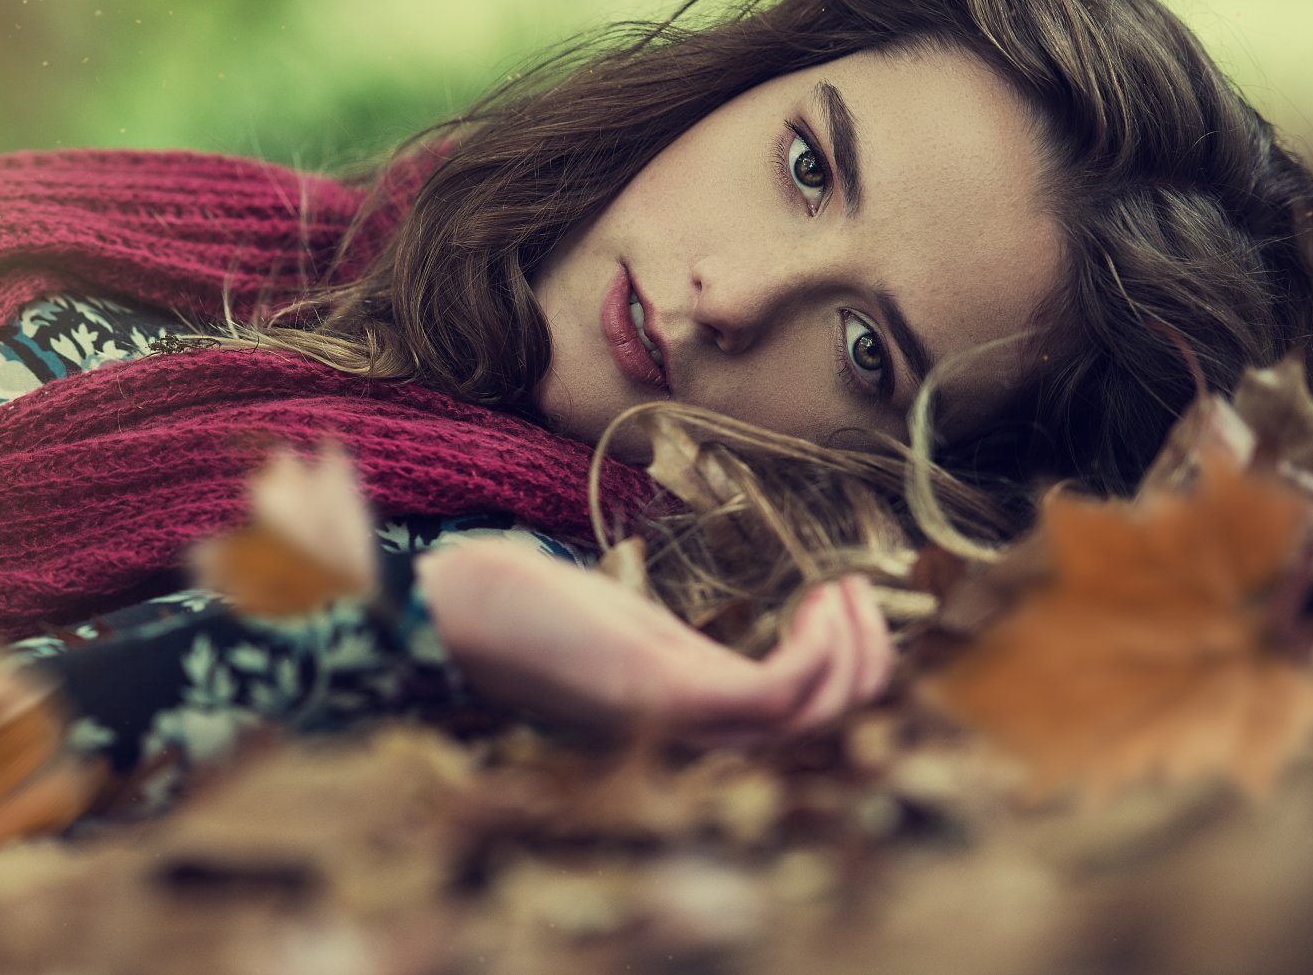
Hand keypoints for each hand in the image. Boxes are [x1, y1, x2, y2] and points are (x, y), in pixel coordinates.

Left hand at [417, 536, 892, 746]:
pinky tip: (816, 595)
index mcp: (681, 707)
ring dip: (854, 650)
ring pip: (811, 715)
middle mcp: (688, 722)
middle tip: (861, 591)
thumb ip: (651, 636)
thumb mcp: (607, 623)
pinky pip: (777, 691)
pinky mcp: (662, 687)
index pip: (791, 718)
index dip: (842, 667)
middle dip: (866, 659)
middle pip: (818, 724)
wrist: (446, 610)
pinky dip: (817, 646)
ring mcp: (677, 711)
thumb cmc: (515, 606)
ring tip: (846, 588)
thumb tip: (667, 623)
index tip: (846, 598)